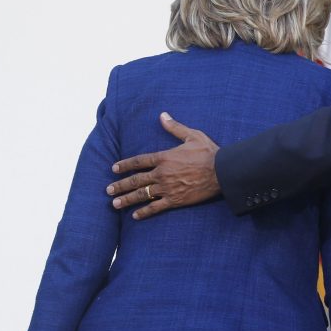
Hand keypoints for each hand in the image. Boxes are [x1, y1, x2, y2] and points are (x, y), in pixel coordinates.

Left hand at [106, 113, 220, 219]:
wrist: (222, 172)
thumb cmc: (208, 152)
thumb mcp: (192, 135)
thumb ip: (175, 127)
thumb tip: (163, 115)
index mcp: (164, 157)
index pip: (139, 161)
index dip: (125, 165)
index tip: (114, 169)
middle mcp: (162, 173)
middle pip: (136, 180)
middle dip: (120, 185)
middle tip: (108, 190)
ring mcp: (167, 188)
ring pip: (142, 195)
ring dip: (126, 200)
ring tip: (114, 204)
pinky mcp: (175, 200)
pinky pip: (156, 207)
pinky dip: (145, 212)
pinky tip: (135, 216)